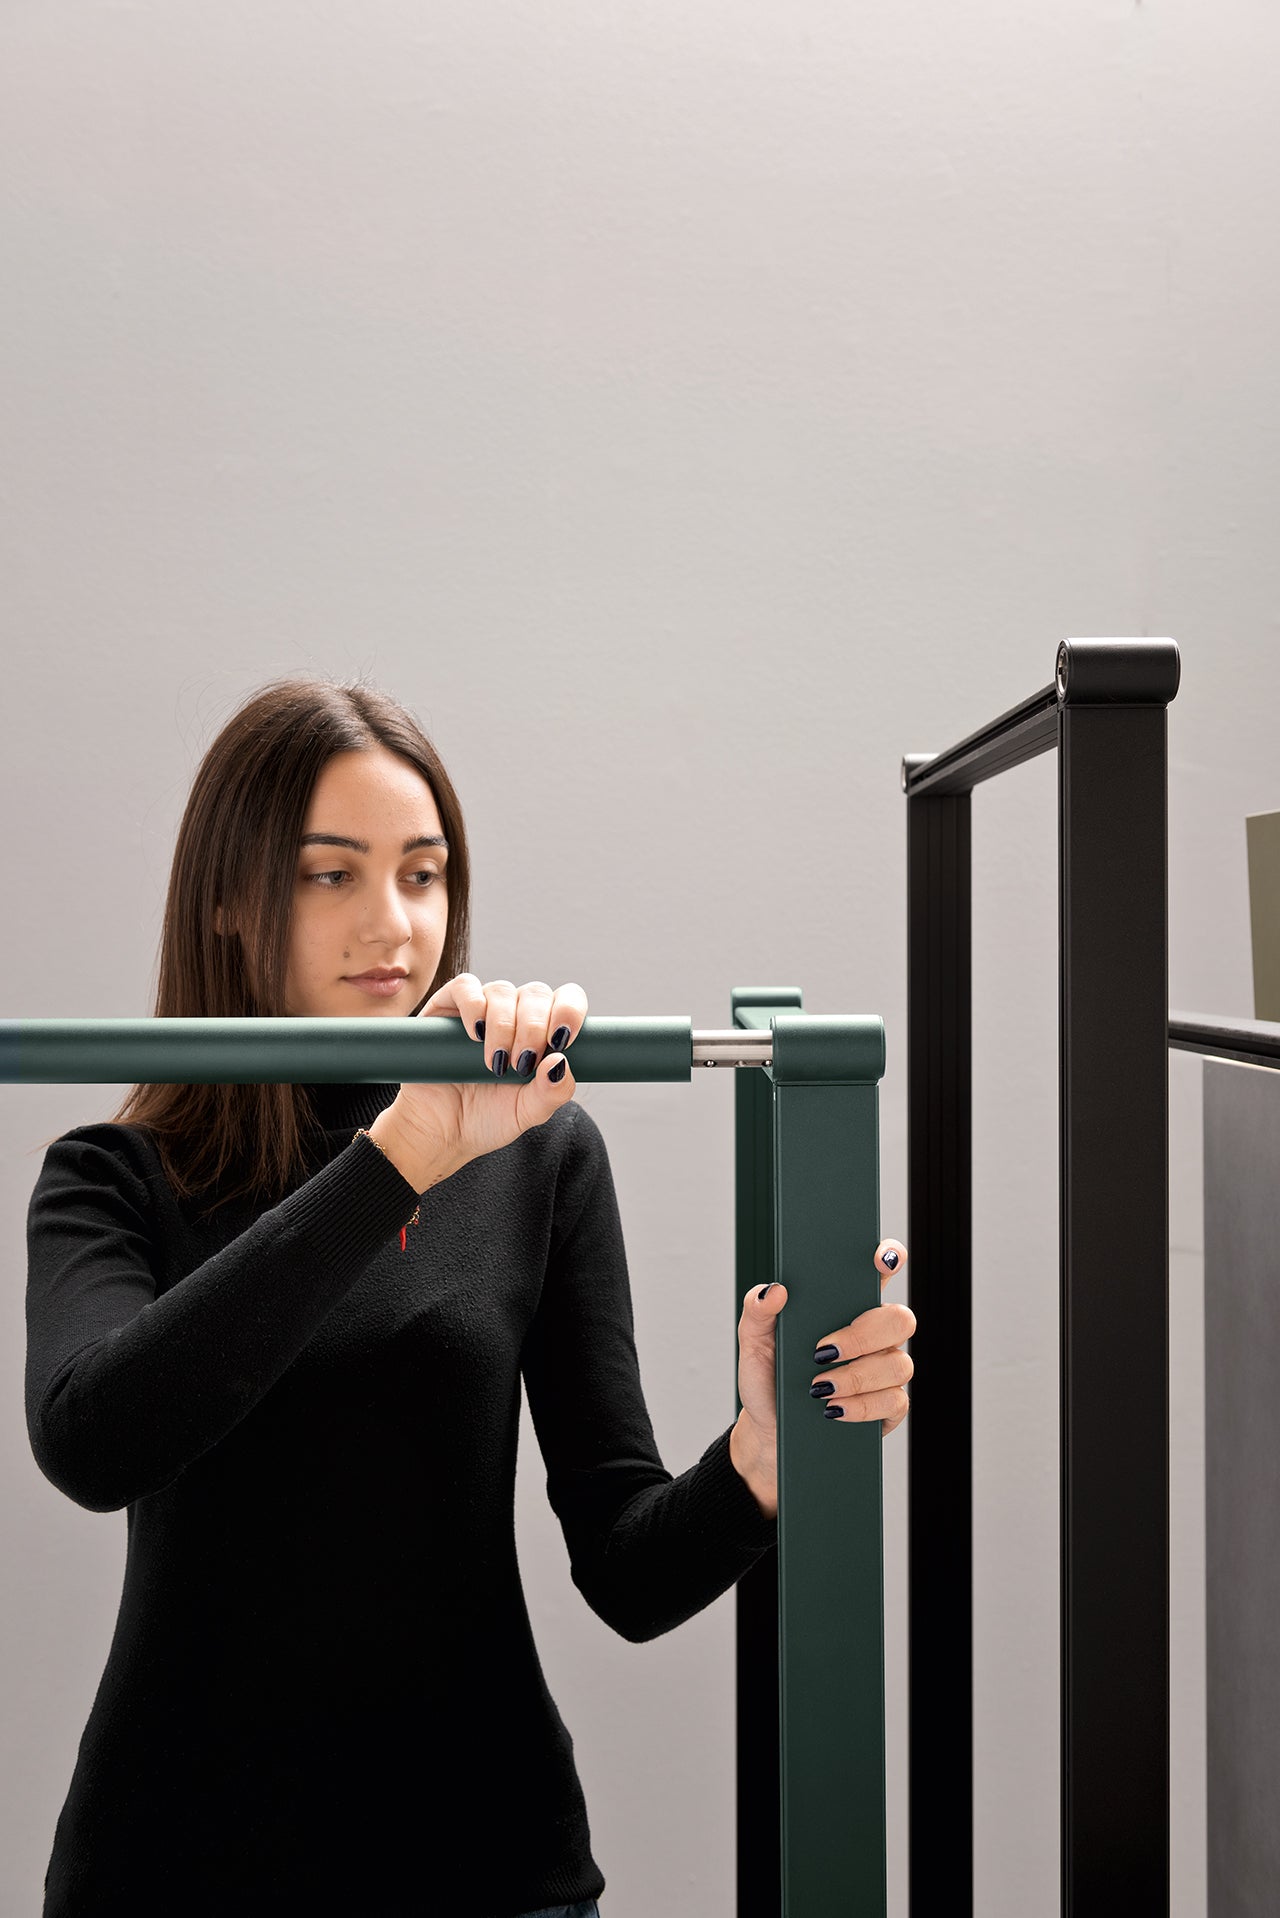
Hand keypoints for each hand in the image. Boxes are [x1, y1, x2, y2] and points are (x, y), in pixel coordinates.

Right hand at [392, 975, 587, 1170]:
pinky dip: (473, 1005)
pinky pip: (465, 986)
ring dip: (503, 1025)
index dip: (569, 1011)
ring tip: (494, 1063)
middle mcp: (515, 1014)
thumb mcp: (527, 1113)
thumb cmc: (487, 1118)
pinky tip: (475, 1034)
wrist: (441, 1132)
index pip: (567, 999)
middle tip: (521, 1064)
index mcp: (542, 1032)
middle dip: (534, 1028)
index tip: (561, 1041)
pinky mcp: (447, 1007)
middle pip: (536, 993)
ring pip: (503, 990)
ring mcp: (481, 1008)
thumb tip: (560, 1062)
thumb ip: (552, 1092)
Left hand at [731, 1241, 914, 1512]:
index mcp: (845, 1306)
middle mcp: (874, 1334)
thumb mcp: (752, 1342)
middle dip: (863, 1335)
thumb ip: (757, 1310)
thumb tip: (776, 1290)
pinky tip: (834, 1410)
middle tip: (823, 1351)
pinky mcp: (890, 1407)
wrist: (771, 1431)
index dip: (889, 1258)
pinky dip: (861, 1406)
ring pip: (898, 1363)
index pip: (879, 1271)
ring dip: (856, 1377)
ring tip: (819, 1389)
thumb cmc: (768, 1378)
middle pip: (900, 1318)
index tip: (880, 1260)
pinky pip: (894, 1401)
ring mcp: (886, 1369)